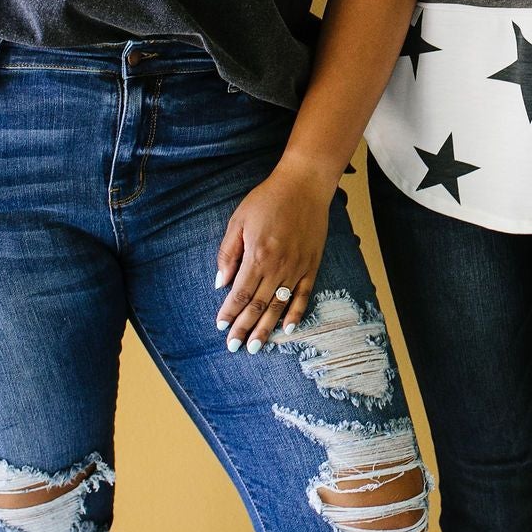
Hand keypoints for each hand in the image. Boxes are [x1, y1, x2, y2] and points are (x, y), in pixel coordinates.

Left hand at [213, 163, 331, 352]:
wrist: (305, 185)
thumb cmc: (267, 199)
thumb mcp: (238, 221)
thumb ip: (228, 254)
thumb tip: (220, 283)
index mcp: (257, 255)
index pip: (240, 294)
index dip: (229, 313)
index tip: (221, 327)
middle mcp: (278, 266)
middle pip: (258, 305)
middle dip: (244, 328)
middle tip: (234, 347)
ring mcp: (297, 267)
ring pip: (279, 305)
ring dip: (266, 328)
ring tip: (256, 346)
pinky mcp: (311, 265)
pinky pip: (302, 295)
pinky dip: (295, 313)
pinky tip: (287, 328)